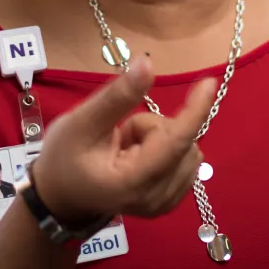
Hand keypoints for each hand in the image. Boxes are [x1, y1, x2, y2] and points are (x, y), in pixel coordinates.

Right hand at [31, 57, 216, 226]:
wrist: (59, 198)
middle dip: (153, 127)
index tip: (208, 83)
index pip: (175, 143)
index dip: (194, 111)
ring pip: (186, 150)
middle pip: (180, 142)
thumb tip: (147, 64)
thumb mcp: (82, 122)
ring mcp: (164, 204)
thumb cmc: (63, 159)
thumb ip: (117, 96)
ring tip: (125, 148)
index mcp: (132, 182)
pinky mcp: (169, 203)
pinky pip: (185, 162)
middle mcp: (155, 199)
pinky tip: (137, 159)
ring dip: (159, 139)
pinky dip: (165, 152)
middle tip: (120, 135)